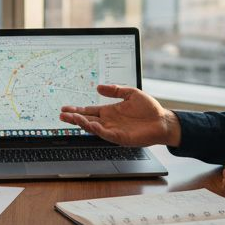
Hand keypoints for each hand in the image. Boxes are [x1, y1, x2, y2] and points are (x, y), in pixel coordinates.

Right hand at [59, 84, 180, 146]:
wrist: (163, 121)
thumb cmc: (149, 109)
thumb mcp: (131, 93)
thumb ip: (115, 90)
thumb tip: (98, 87)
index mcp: (110, 111)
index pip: (89, 111)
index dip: (77, 110)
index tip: (65, 108)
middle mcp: (109, 121)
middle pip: (87, 120)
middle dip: (73, 117)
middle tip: (61, 114)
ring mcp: (113, 130)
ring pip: (93, 127)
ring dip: (81, 123)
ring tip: (71, 118)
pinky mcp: (120, 137)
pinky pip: (105, 134)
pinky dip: (97, 130)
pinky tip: (90, 124)